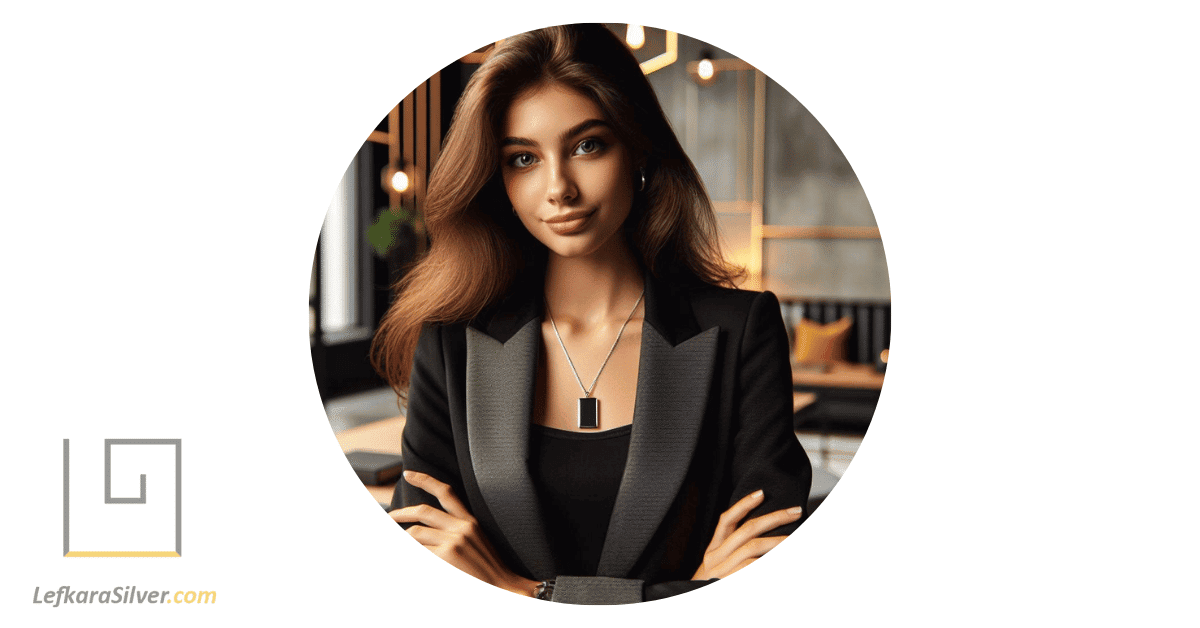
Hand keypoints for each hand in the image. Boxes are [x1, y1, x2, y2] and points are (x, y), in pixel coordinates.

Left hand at [390, 470, 538, 596]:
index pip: (446, 493)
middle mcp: (462, 527)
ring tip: (395, 544)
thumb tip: (428, 530)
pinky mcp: (446, 556)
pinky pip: (418, 552)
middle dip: (400, 513)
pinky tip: (406, 556)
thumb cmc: (490, 570)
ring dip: (402, 540)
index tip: (409, 474)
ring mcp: (453, 541)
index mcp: (470, 521)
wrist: (505, 588)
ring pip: (415, 534)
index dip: (425, 480)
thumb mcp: (477, 542)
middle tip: (389, 517)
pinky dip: (409, 554)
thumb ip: (456, 532)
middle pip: (423, 511)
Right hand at [692, 489, 802, 579]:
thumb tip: (761, 545)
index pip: (727, 521)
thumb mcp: (713, 572)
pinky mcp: (729, 582)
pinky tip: (782, 561)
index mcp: (712, 552)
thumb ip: (730, 557)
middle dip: (774, 517)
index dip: (743, 505)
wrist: (686, 605)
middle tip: (795, 511)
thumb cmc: (705, 590)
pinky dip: (769, 563)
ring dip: (778, 541)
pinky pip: (753, 568)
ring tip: (795, 539)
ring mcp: (723, 570)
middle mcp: (716, 558)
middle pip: (748, 529)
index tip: (761, 493)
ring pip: (753, 547)